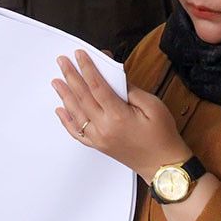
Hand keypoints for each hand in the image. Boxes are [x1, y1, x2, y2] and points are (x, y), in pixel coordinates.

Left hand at [53, 50, 190, 181]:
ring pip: (76, 113)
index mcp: (118, 116)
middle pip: (82, 97)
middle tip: (62, 61)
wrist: (163, 166)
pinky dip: (67, 121)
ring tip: (56, 81)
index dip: (87, 68)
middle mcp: (104, 128)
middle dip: (71, 76)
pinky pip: (77, 133)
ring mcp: (99, 138)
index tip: (79, 55)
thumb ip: (131, 90)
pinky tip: (60, 110)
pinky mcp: (99, 146)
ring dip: (65, 96)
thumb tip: (114, 78)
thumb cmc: (162, 135)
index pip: (97, 86)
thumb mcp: (153, 106)